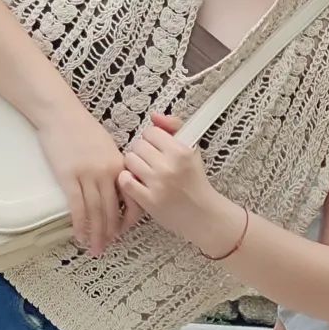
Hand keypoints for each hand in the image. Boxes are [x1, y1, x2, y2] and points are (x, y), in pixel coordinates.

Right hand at [37, 105, 127, 256]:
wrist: (61, 114)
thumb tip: (116, 186)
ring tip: (96, 249)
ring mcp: (88, 175)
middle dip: (112, 232)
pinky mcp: (69, 177)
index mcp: (119, 164)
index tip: (125, 231)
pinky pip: (77, 207)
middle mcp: (107, 172)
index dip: (129, 218)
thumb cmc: (82, 128)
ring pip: (95, 212)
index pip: (131, 197)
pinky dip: (79, 224)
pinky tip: (80, 236)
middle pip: (112, 209)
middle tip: (109, 247)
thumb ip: (113, 166)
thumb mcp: (106, 145)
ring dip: (96, 233)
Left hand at [118, 114, 232, 253]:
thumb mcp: (191, 150)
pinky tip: (136, 182)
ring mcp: (158, 184)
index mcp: (181, 151)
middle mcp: (170, 165)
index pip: (151, 132)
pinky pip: (125, 180)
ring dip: (133, 165)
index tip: (156, 148)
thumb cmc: (195, 181)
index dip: (151, 139)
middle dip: (141, 152)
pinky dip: (127, 180)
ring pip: (129, 160)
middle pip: (138, 145)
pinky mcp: (149, 201)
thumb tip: (154, 115)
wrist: (203, 215)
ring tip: (143, 172)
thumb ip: (174, 127)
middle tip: (149, 161)